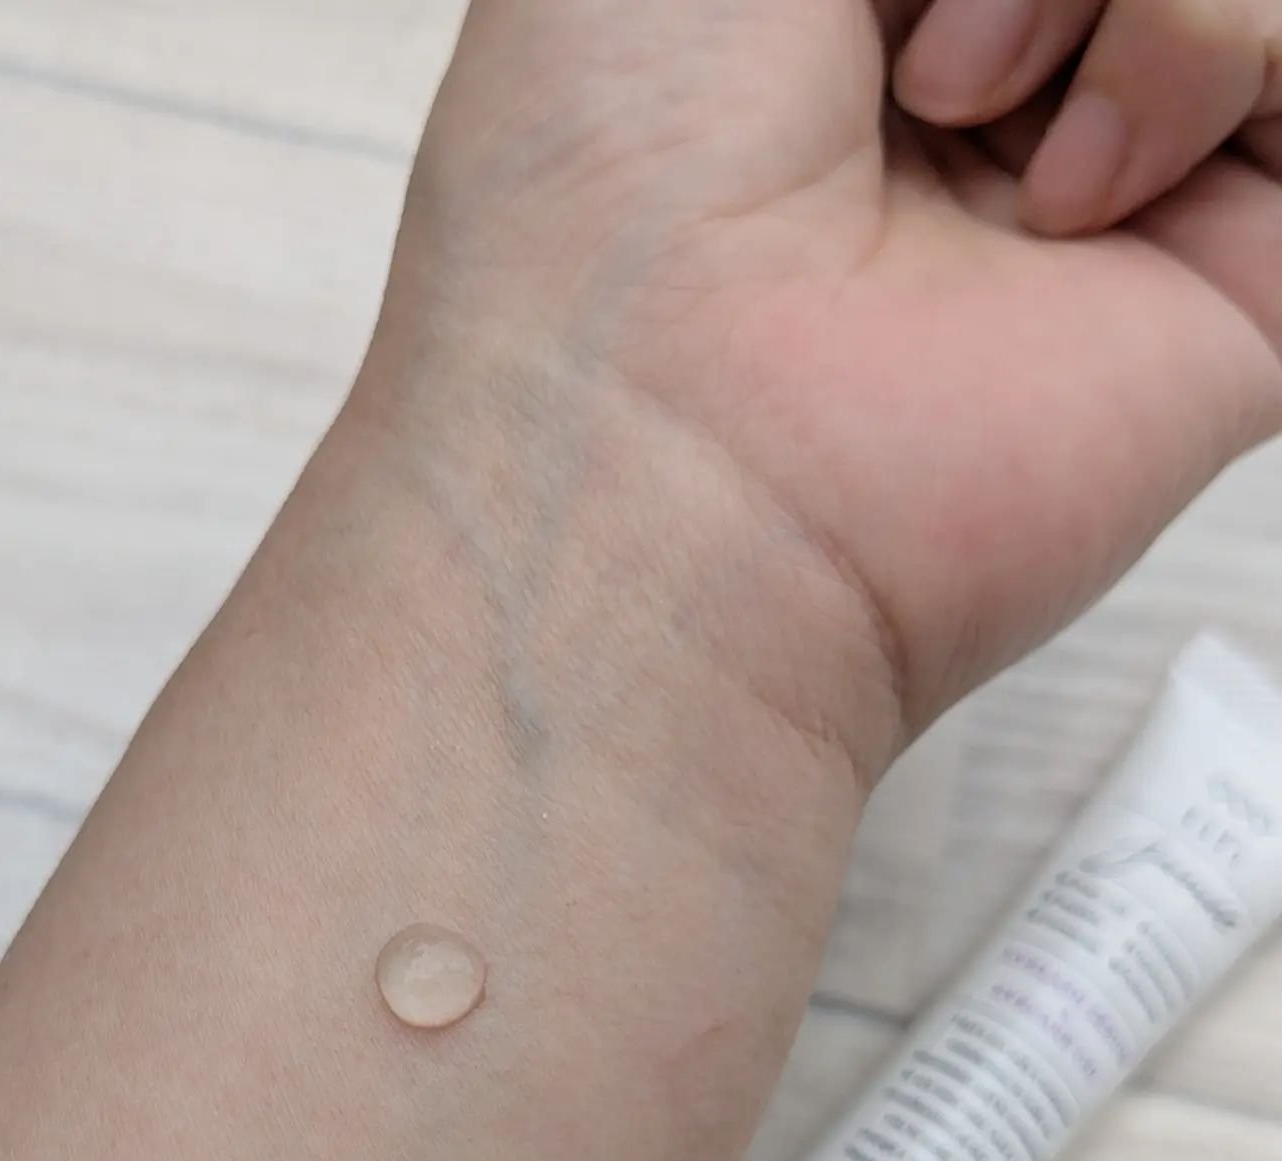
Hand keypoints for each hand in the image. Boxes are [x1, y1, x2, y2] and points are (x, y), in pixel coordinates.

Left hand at [367, 0, 1280, 764]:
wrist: (670, 447)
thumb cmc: (610, 184)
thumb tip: (996, 5)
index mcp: (845, 25)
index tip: (855, 11)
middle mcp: (989, 100)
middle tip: (907, 63)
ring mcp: (1115, 194)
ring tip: (961, 112)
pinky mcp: (1235, 292)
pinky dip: (1226, 47)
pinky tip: (1082, 192)